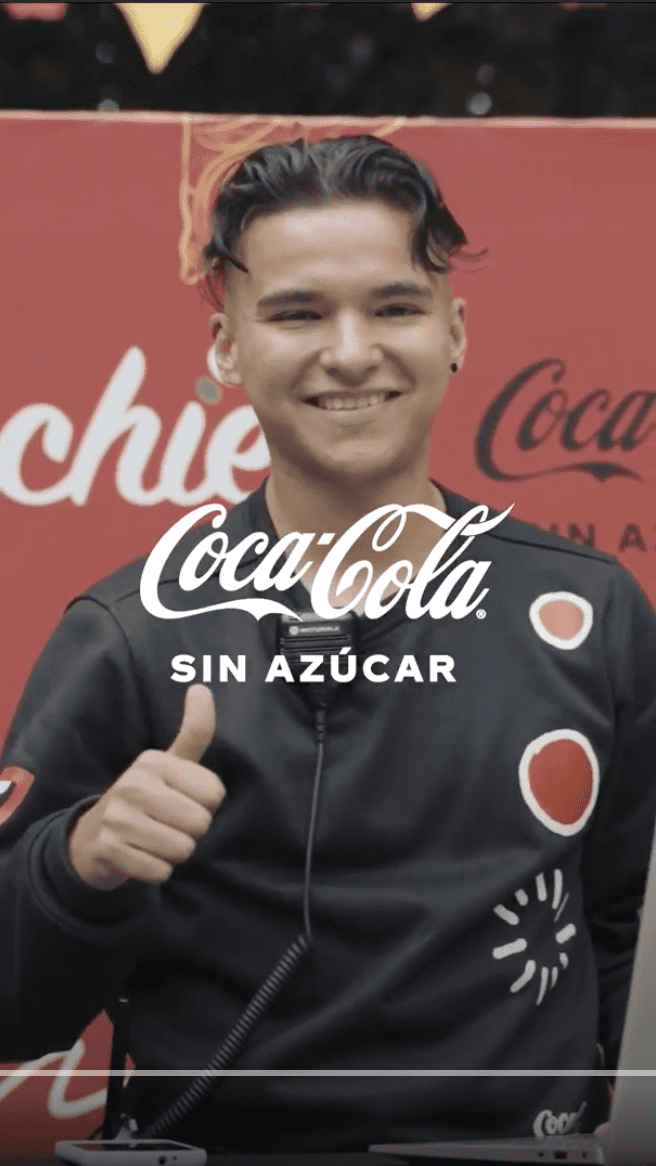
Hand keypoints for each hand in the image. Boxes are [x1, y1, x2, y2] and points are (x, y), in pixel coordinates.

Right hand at [67, 685, 223, 889]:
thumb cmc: (144, 797)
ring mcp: (117, 817)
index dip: (205, 805)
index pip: (215, 794)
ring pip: (182, 849)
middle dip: (191, 831)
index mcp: (153, 761)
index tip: (181, 800)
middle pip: (201, 824)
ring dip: (174, 853)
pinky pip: (160, 872)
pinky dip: (156, 871)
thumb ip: (193, 731)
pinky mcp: (109, 850)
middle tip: (167, 824)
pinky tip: (140, 857)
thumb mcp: (169, 762)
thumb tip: (201, 687)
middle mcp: (133, 784)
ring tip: (154, 840)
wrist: (92, 838)